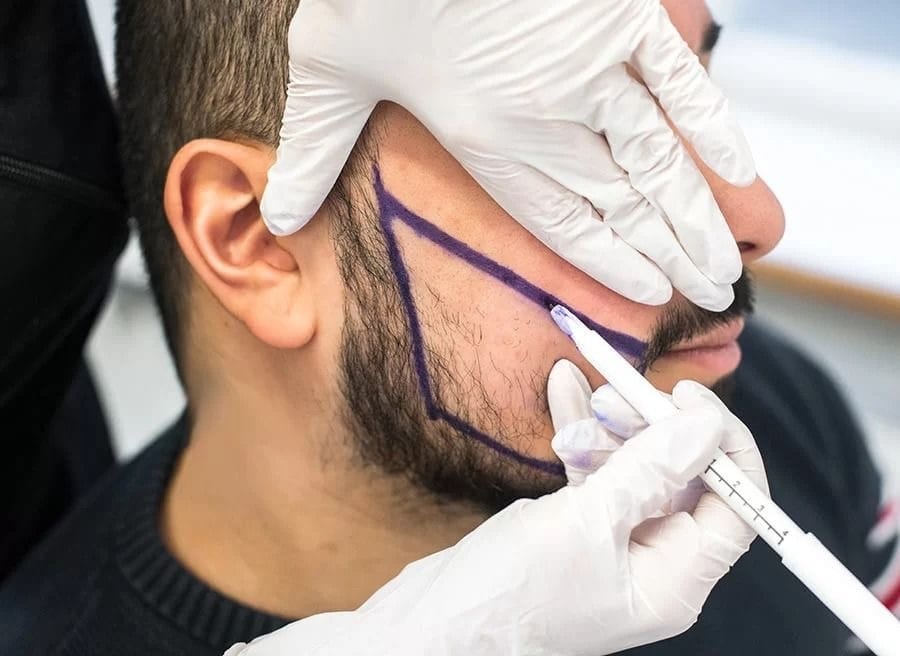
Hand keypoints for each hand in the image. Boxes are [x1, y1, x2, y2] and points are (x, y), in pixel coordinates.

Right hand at [224, 361, 763, 655]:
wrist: (432, 626)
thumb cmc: (507, 598)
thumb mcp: (584, 524)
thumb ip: (647, 471)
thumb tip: (704, 428)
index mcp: (672, 581)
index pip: (734, 509)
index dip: (725, 448)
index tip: (693, 400)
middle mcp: (651, 563)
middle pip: (681, 479)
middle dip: (653, 428)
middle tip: (622, 391)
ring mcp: (612, 543)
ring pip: (634, 467)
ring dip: (611, 426)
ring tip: (584, 393)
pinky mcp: (576, 527)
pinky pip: (594, 472)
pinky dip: (581, 435)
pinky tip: (566, 394)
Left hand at [261, 0, 754, 310]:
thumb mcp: (325, 69)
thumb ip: (313, 154)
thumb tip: (278, 220)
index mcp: (481, 137)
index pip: (559, 221)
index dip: (609, 263)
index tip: (649, 296)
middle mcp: (544, 116)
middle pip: (622, 203)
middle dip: (670, 254)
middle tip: (713, 296)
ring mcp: (589, 66)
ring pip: (659, 160)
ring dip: (700, 213)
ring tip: (733, 262)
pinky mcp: (619, 14)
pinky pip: (678, 80)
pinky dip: (712, 124)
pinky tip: (740, 169)